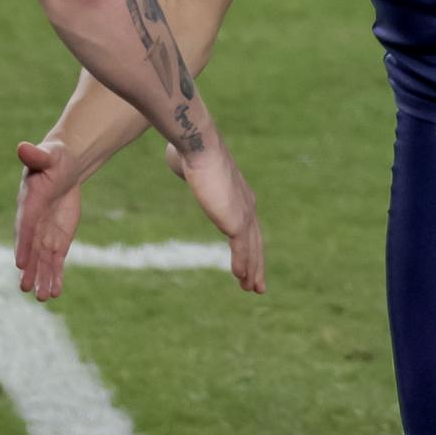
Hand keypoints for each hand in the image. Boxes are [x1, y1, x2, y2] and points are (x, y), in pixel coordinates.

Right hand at [14, 140, 83, 301]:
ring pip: (43, 260)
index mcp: (28, 203)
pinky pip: (56, 261)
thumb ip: (36, 156)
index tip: (20, 262)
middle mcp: (33, 223)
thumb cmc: (54, 158)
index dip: (23, 244)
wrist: (65, 167)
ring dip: (43, 278)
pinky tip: (56, 292)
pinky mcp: (57, 240)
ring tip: (44, 298)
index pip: (25, 226)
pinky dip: (56, 275)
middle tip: (27, 289)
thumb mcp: (48, 155)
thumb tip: (23, 147)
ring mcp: (44, 234)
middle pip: (30, 249)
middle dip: (30, 269)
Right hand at [172, 140, 265, 294]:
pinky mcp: (236, 220)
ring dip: (251, 270)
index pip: (248, 227)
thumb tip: (178, 161)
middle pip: (255, 242)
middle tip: (257, 285)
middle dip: (256, 264)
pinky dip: (242, 264)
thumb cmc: (191, 150)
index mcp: (238, 195)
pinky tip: (240, 278)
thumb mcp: (190, 164)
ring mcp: (243, 213)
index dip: (249, 246)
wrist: (199, 145)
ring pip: (251, 249)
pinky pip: (242, 248)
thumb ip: (190, 170)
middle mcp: (246, 205)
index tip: (248, 261)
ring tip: (251, 289)